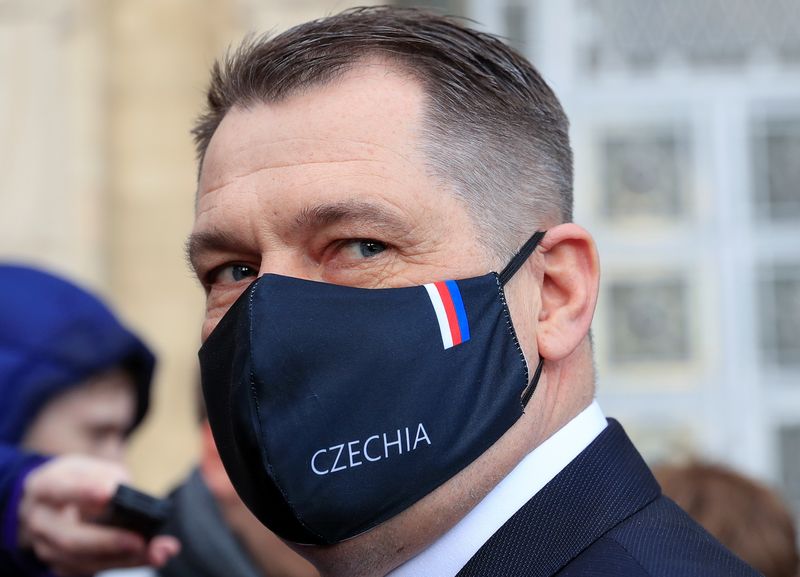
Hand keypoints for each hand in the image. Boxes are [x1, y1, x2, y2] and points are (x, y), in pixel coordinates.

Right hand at [17, 455, 179, 576]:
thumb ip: (107, 478)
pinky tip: (152, 556)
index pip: (59, 489)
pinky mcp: (64, 565)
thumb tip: (122, 496)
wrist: (57, 503)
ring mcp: (48, 548)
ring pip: (83, 561)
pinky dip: (126, 563)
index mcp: (44, 487)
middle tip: (140, 541)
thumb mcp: (91, 467)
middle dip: (108, 541)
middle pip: (70, 538)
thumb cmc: (80, 481)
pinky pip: (93, 570)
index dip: (83, 492)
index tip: (108, 495)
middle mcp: (41, 522)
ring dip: (124, 559)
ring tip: (159, 552)